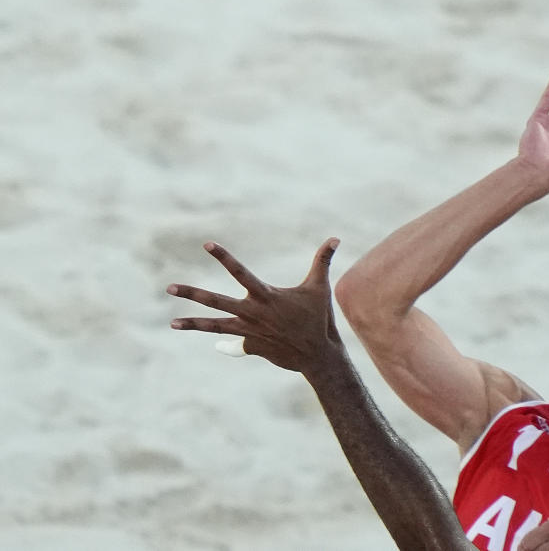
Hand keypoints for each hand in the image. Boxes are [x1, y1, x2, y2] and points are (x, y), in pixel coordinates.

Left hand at [167, 238, 342, 373]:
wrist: (318, 354)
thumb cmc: (318, 317)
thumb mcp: (319, 287)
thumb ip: (323, 261)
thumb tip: (335, 238)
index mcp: (266, 295)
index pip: (240, 272)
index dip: (224, 257)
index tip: (207, 244)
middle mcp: (253, 312)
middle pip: (215, 301)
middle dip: (192, 293)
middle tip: (169, 287)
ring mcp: (249, 331)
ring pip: (215, 326)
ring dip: (193, 324)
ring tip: (172, 323)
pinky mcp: (250, 346)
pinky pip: (234, 343)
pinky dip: (227, 344)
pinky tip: (217, 344)